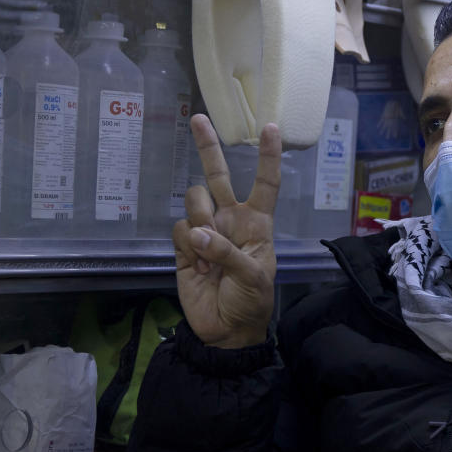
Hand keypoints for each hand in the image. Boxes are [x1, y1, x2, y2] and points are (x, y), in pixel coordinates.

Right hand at [172, 114, 280, 348]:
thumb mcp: (253, 277)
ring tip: (209, 254)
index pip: (265, 183)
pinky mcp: (183, 246)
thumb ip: (227, 252)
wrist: (225, 331)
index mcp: (257, 223)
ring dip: (200, 220)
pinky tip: (197, 267)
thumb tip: (197, 233)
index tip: (272, 127)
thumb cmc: (251, 301)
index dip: (268, 157)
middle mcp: (230, 220)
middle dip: (208, 147)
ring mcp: (205, 231)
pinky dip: (187, 246)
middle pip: (218, 176)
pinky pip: (179, 229)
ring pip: (194, 201)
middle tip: (199, 119)